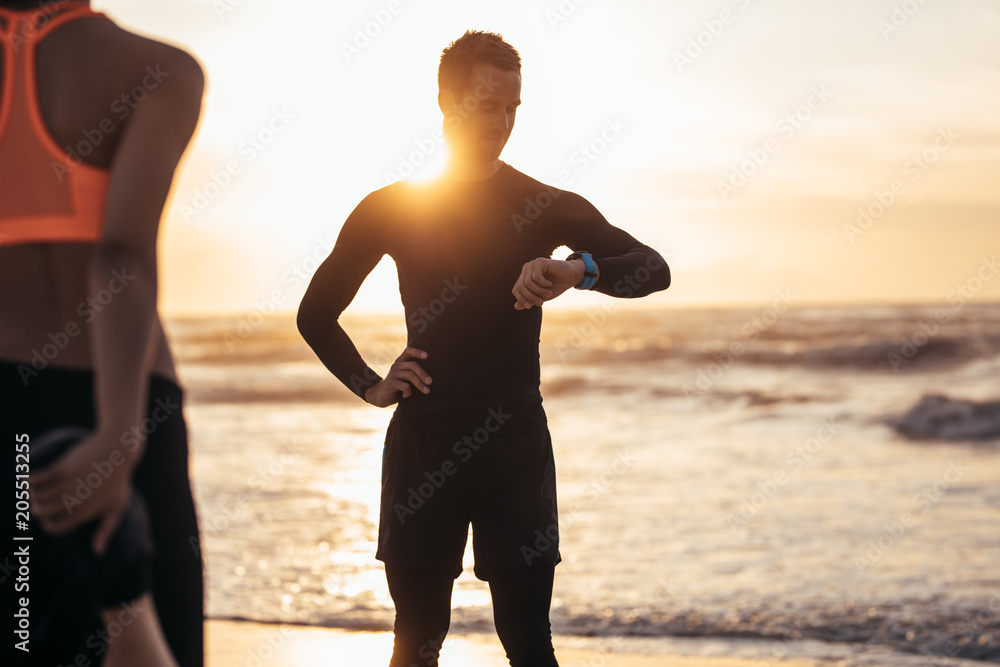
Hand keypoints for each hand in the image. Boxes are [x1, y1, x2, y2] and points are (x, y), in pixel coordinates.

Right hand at [30, 431, 135, 554]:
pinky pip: (35, 479)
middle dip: (36, 508)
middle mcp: (75, 500)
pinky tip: (27, 478)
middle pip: (41, 512)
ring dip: (30, 494)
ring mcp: (68, 484)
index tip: (49, 517)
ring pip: (35, 496)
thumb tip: (97, 553)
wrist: (118, 451)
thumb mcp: (117, 508)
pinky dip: (27, 480)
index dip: (48, 524)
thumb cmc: (117, 481)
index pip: (55, 528)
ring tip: (33, 490)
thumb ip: (106, 531)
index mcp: (86, 513)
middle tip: (39, 501)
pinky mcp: (62, 468)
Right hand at [364, 347, 432, 406]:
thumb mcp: (405, 376)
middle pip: (413, 365)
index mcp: (401, 361)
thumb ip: (413, 372)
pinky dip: (408, 392)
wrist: (381, 395)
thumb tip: (431, 377)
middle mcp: (396, 365)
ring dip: (420, 384)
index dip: (417, 352)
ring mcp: (393, 374)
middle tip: (430, 382)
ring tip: (427, 391)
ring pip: (410, 376)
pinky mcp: (390, 383)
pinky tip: (406, 396)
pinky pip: (405, 386)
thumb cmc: (398, 385)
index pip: (408, 351)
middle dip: (423, 374)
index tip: (427, 356)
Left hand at [511, 258, 586, 309]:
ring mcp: (532, 264)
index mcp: (525, 276)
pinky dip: (543, 284)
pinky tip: (549, 283)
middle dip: (530, 297)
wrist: (570, 278)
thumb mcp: (541, 296)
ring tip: (548, 293)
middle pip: (520, 286)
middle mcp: (526, 269)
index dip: (521, 299)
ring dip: (539, 291)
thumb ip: (529, 300)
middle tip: (541, 302)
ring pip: (528, 283)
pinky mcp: (540, 262)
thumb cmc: (556, 287)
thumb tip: (516, 306)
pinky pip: (536, 277)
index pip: (516, 289)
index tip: (530, 306)